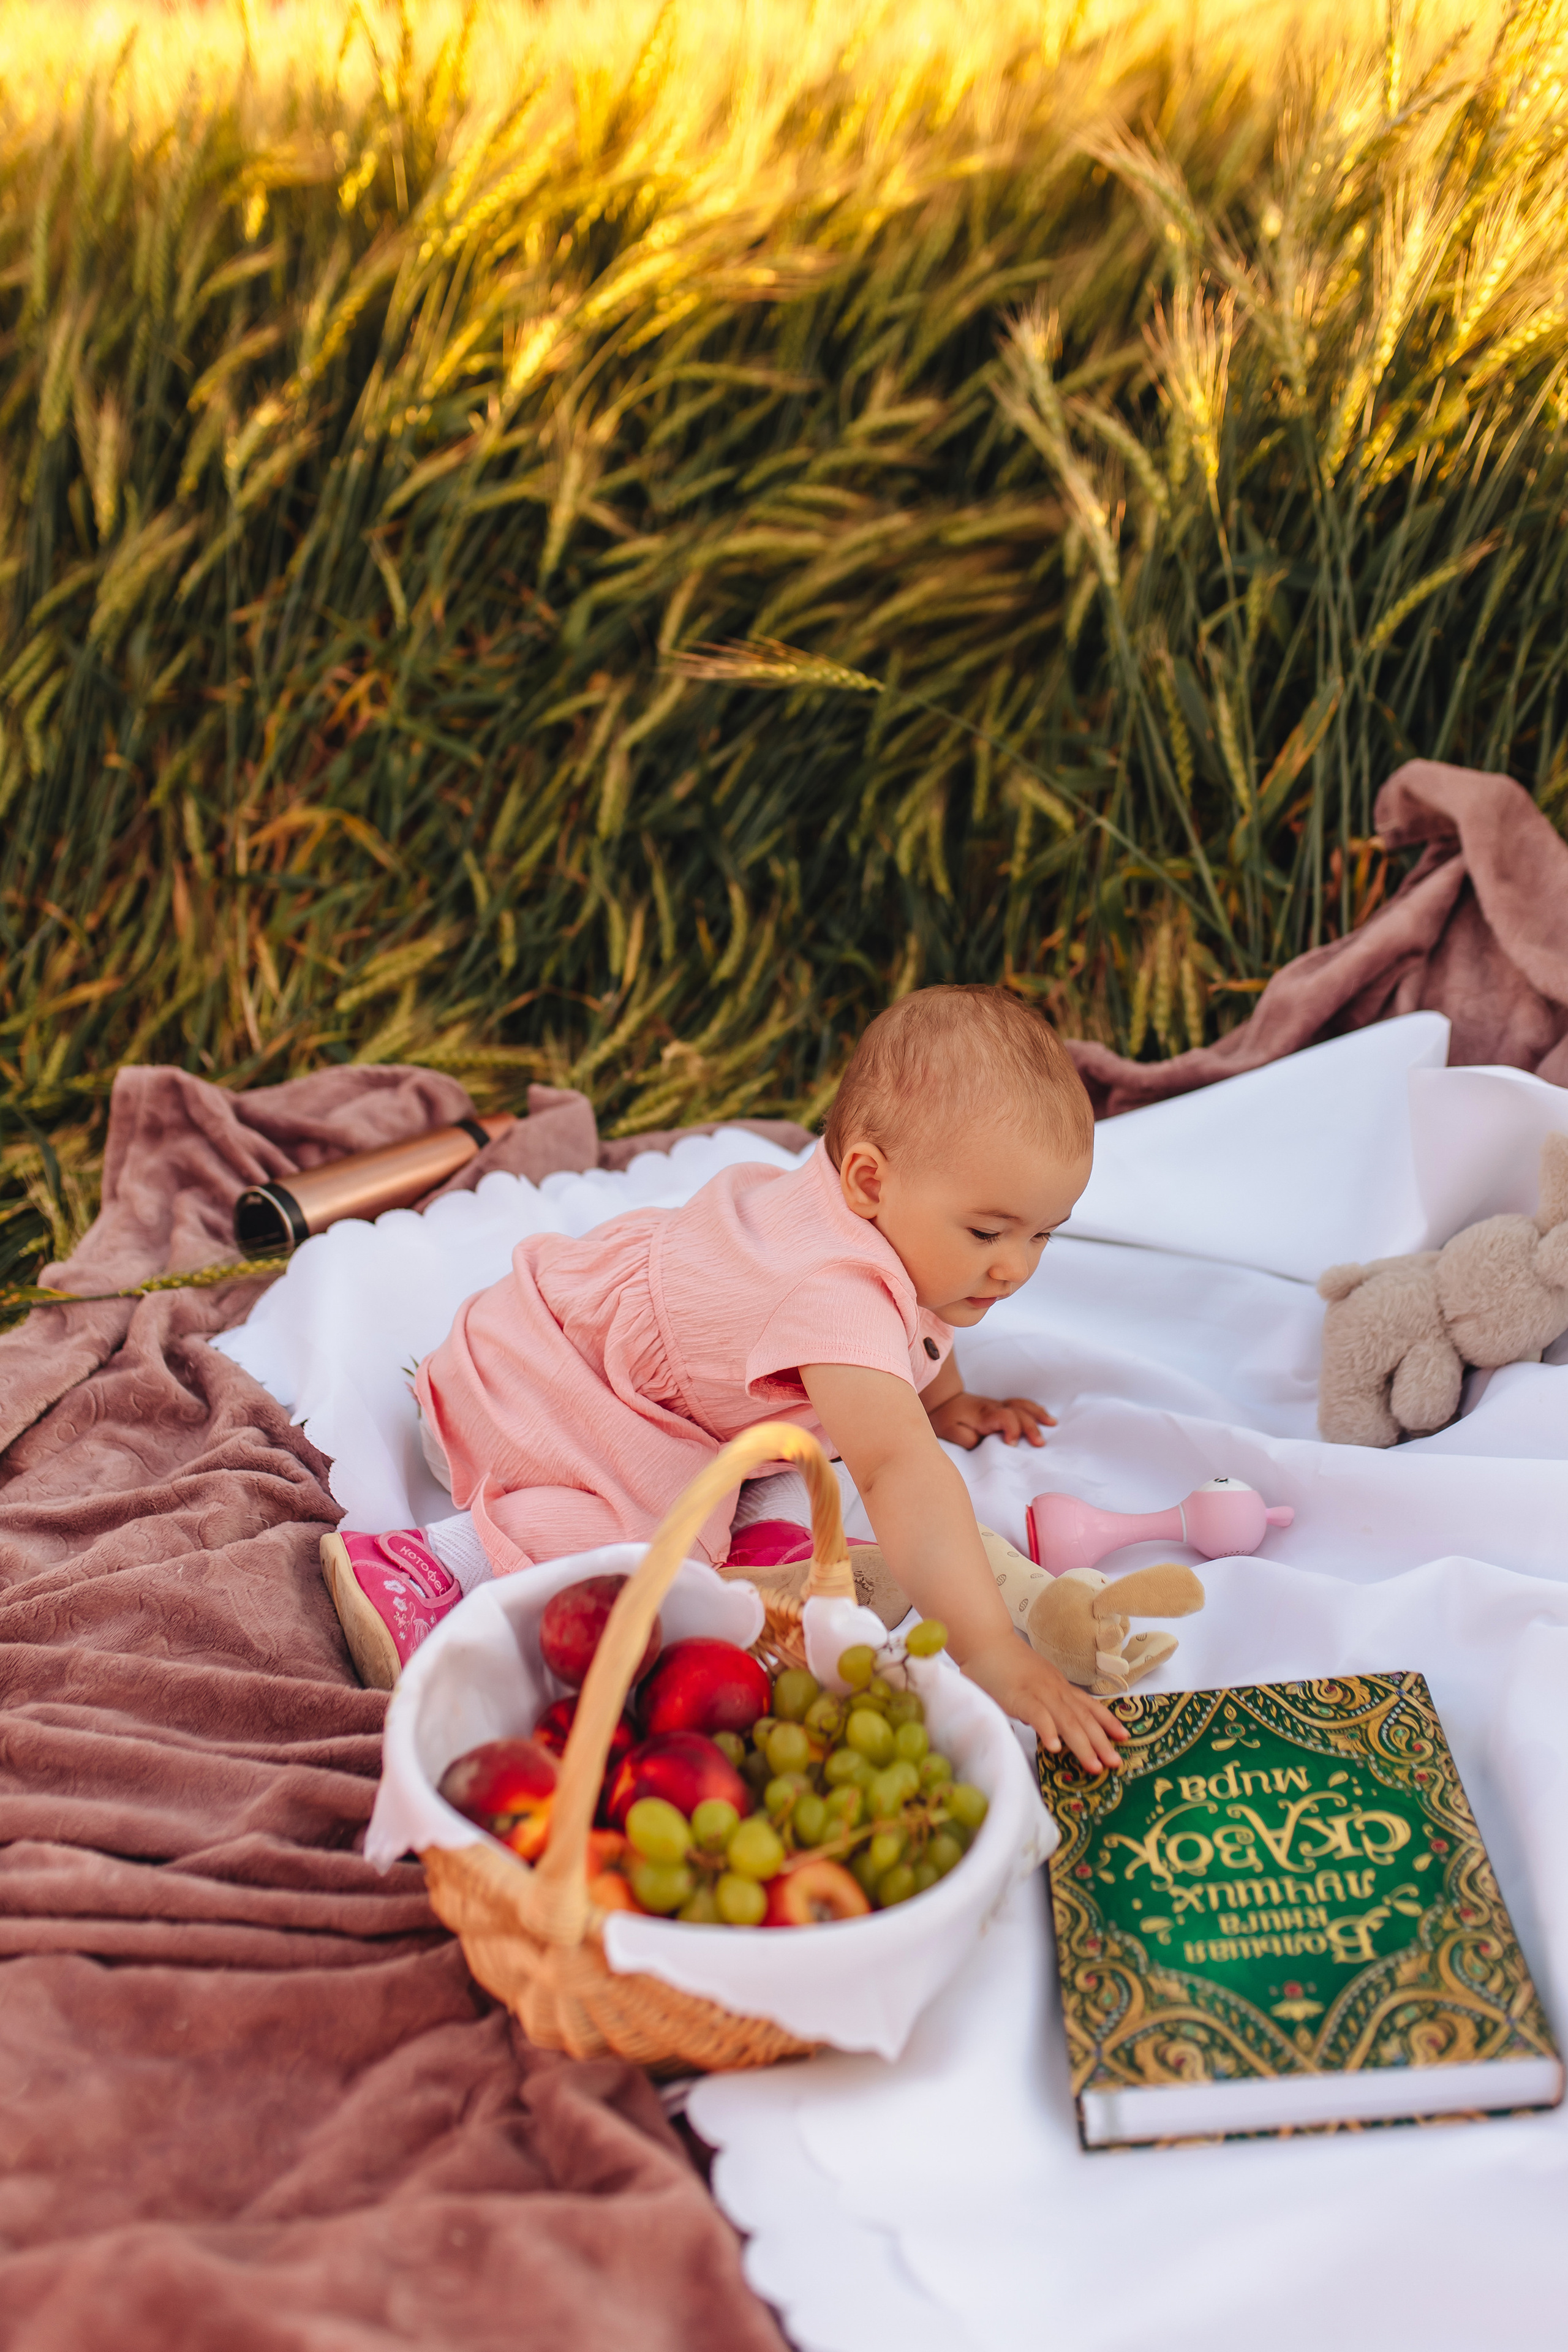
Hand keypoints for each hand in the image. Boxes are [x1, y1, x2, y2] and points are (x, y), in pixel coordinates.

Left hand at [927, 1391, 1055, 1449]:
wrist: (943, 1401)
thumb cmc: (947, 1419)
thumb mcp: (952, 1433)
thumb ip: (970, 1440)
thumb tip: (986, 1446)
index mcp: (984, 1415)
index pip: (1005, 1417)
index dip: (1012, 1430)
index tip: (1011, 1445)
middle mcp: (995, 1408)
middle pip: (1019, 1412)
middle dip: (1031, 1427)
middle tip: (1040, 1444)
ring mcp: (999, 1405)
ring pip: (1022, 1405)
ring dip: (1038, 1414)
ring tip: (1052, 1424)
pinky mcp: (1000, 1406)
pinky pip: (1020, 1405)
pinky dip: (1034, 1410)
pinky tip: (1044, 1417)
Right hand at [960, 1633, 1126, 1773]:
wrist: (985, 1641)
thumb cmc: (1003, 1664)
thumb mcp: (1032, 1684)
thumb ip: (1042, 1704)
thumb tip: (1048, 1726)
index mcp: (1058, 1686)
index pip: (1089, 1706)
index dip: (1108, 1721)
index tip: (1125, 1737)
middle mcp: (1054, 1689)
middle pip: (1083, 1718)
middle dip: (1101, 1742)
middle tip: (1115, 1763)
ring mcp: (1038, 1691)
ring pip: (1066, 1720)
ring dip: (1082, 1744)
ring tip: (1094, 1765)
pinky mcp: (1018, 1696)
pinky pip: (1037, 1715)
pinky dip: (1048, 1731)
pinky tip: (1055, 1748)